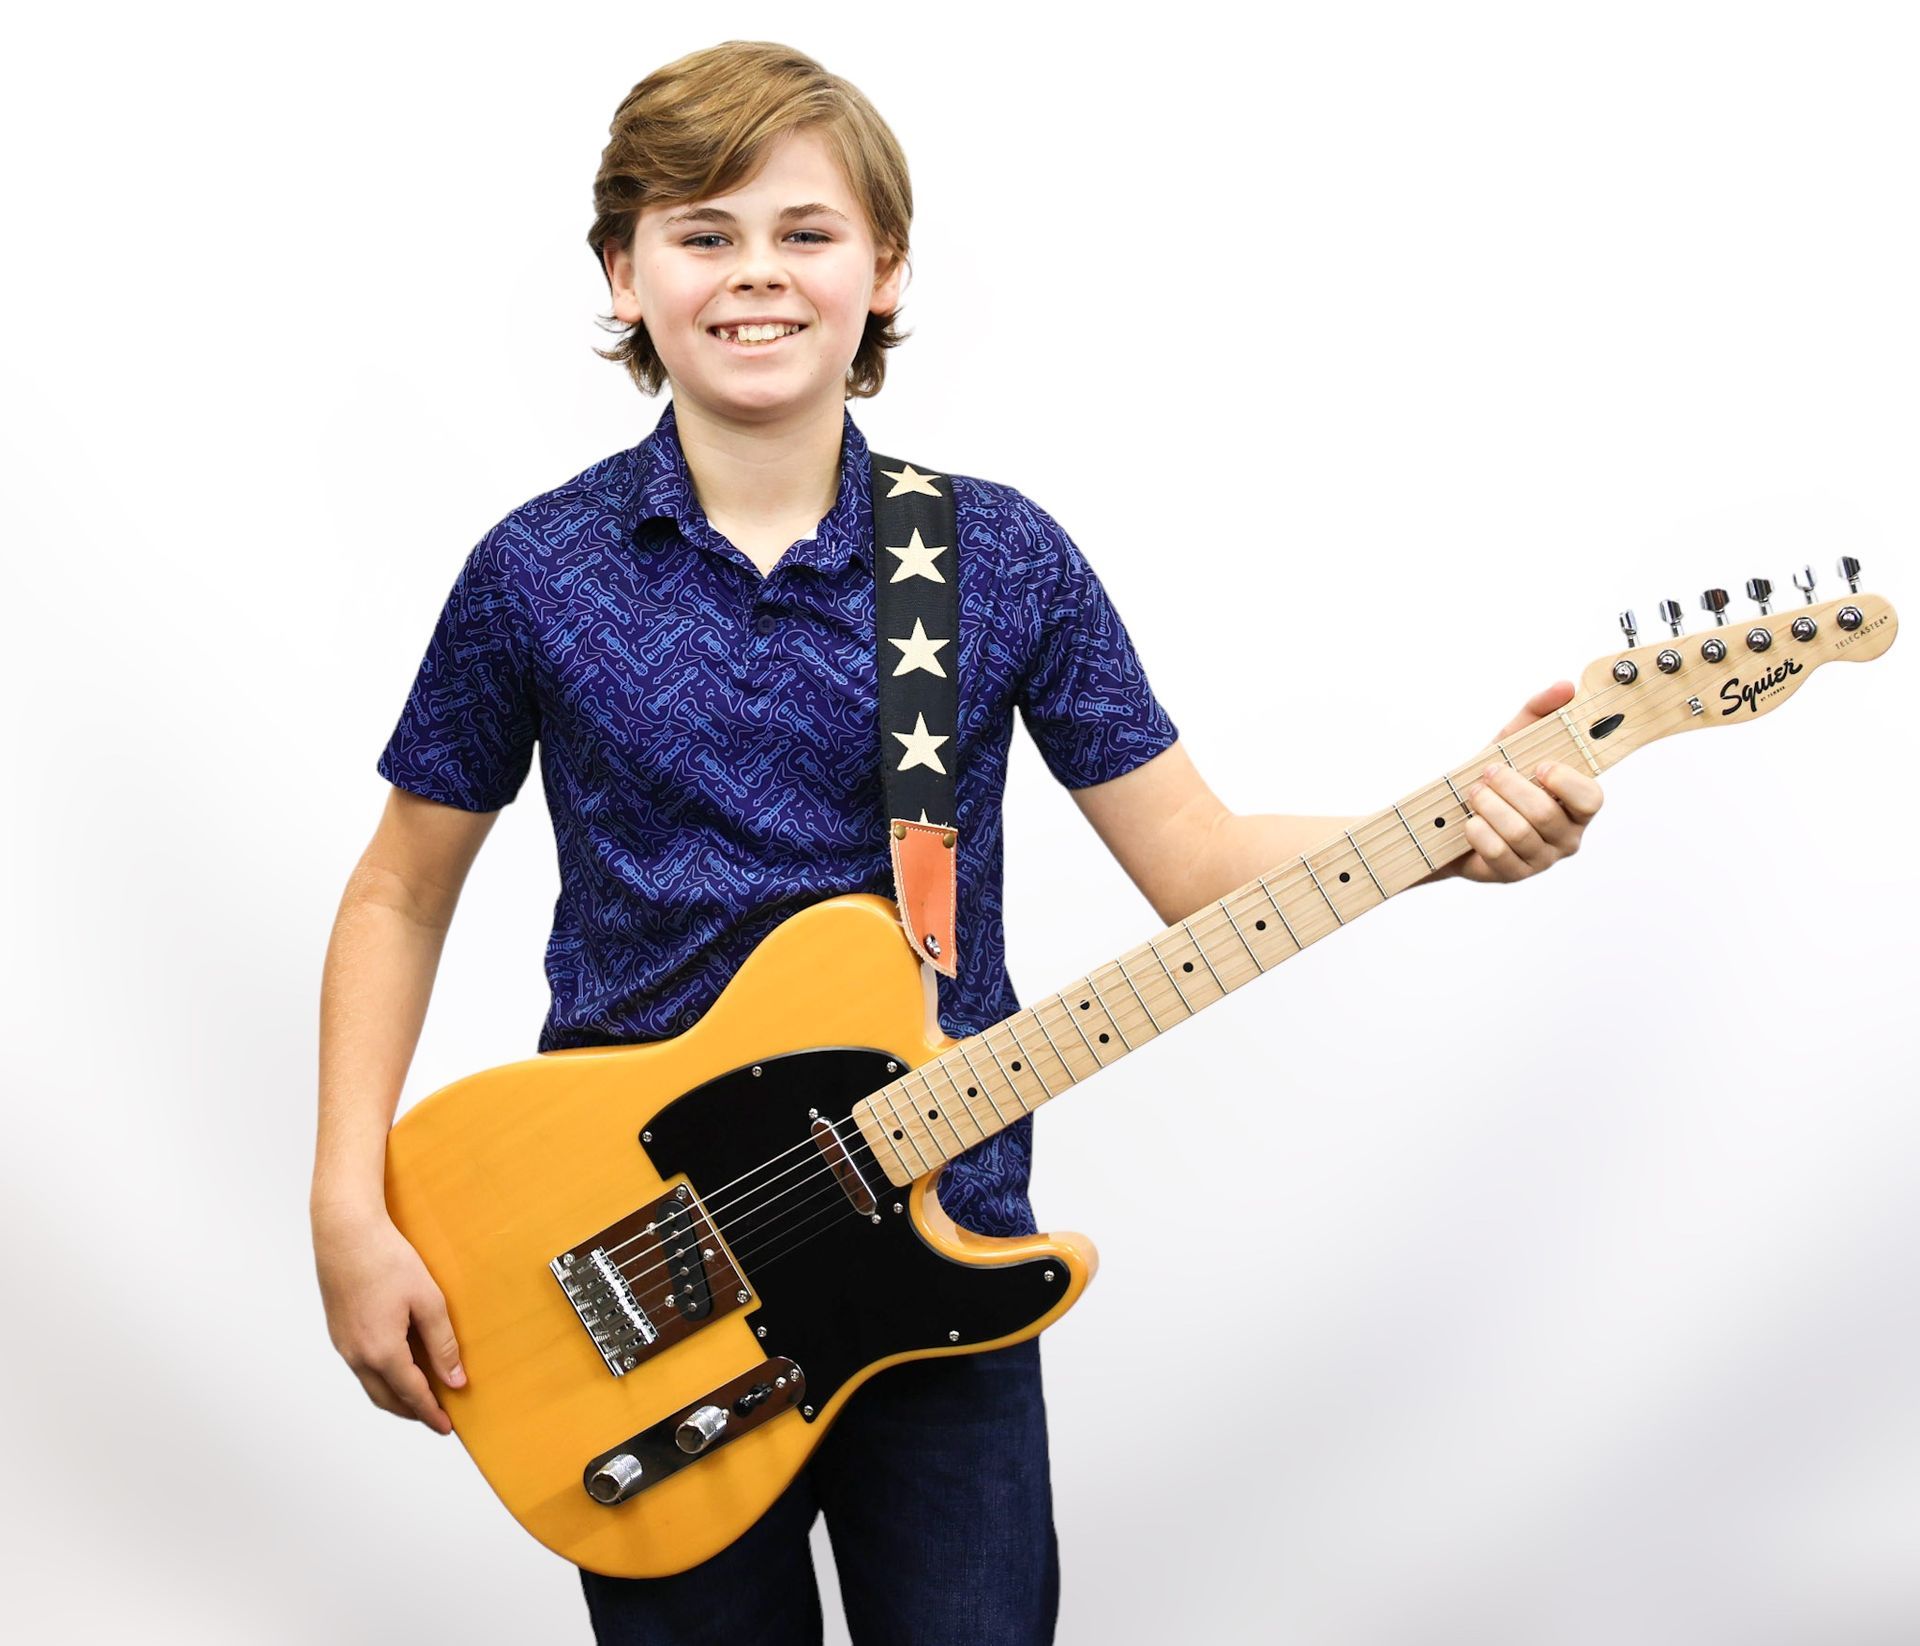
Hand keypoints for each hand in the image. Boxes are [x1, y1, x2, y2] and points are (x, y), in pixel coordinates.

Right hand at [313, 1202, 464, 1434]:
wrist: (345, 1233)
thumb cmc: (387, 1260)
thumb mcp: (427, 1300)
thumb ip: (442, 1343)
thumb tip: (455, 1379)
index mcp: (382, 1351)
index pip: (412, 1394)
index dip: (431, 1413)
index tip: (447, 1427)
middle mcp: (357, 1356)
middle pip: (387, 1399)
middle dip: (412, 1411)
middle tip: (436, 1416)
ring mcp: (343, 1345)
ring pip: (371, 1385)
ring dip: (395, 1395)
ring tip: (420, 1394)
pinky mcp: (338, 1332)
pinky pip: (361, 1367)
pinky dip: (381, 1377)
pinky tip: (397, 1364)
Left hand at [1435, 681, 1604, 883]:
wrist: (1454, 817)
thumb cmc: (1496, 778)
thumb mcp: (1513, 739)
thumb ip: (1539, 711)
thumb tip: (1565, 686)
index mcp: (1577, 804)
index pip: (1591, 799)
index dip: (1566, 783)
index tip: (1540, 765)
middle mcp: (1566, 835)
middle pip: (1545, 814)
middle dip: (1511, 788)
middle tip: (1489, 772)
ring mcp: (1541, 859)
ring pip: (1520, 833)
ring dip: (1490, 806)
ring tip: (1474, 792)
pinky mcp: (1513, 874)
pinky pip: (1498, 853)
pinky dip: (1478, 831)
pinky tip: (1469, 822)